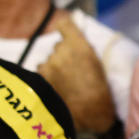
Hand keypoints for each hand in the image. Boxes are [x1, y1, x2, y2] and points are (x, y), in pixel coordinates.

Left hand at [37, 11, 116, 133]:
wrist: (88, 114)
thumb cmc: (98, 90)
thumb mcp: (96, 63)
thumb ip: (82, 47)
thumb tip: (71, 35)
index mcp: (79, 45)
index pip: (64, 24)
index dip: (64, 27)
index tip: (65, 30)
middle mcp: (61, 51)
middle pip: (57, 46)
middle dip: (62, 54)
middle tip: (72, 70)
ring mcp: (48, 64)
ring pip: (48, 61)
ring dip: (53, 68)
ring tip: (65, 83)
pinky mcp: (40, 78)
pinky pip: (41, 73)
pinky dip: (47, 79)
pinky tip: (56, 89)